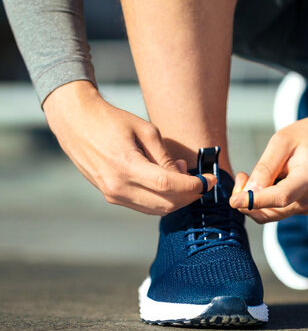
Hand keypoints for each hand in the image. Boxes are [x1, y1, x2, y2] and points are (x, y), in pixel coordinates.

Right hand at [43, 81, 215, 214]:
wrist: (75, 123)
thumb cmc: (111, 120)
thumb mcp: (146, 130)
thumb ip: (165, 157)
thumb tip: (183, 176)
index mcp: (126, 166)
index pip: (168, 186)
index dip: (194, 186)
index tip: (209, 181)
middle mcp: (118, 186)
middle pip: (165, 203)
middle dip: (190, 196)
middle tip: (203, 183)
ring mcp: (113, 194)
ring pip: (156, 209)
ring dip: (177, 199)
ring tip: (184, 177)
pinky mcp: (111, 196)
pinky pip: (144, 205)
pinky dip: (161, 199)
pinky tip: (167, 182)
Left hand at [229, 92, 307, 222]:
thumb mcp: (283, 140)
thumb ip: (266, 166)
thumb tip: (248, 191)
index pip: (278, 198)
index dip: (253, 201)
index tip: (233, 199)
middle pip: (270, 212)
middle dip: (247, 200)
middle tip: (241, 176)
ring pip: (270, 214)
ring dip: (253, 201)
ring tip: (249, 176)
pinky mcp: (303, 206)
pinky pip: (277, 210)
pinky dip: (263, 201)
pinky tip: (263, 181)